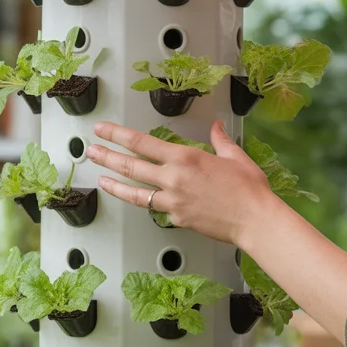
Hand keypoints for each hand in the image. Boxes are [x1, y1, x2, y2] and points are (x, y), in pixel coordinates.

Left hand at [86, 119, 271, 245]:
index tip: (102, 129)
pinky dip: (149, 203)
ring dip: (114, 184)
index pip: (141, 142)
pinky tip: (141, 200)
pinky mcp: (177, 219)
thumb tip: (216, 127)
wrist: (255, 219)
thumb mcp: (235, 157)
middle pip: (130, 165)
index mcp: (185, 157)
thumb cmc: (249, 188)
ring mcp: (172, 201)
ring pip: (135, 192)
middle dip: (107, 156)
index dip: (117, 134)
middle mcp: (173, 178)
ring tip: (99, 178)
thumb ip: (220, 140)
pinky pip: (158, 209)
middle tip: (91, 150)